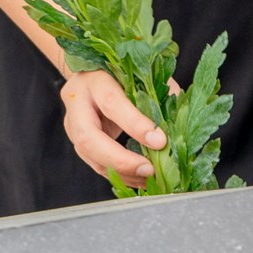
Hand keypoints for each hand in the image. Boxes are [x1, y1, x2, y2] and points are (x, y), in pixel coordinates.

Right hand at [60, 69, 166, 186]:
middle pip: (88, 137)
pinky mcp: (77, 140)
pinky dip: (118, 174)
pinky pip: (95, 162)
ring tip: (148, 179)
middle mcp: (77, 101)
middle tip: (149, 169)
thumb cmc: (122, 72)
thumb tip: (179, 122)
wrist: (92, 72)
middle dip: (120, 159)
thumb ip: (159, 94)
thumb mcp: (141, 75)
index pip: (112, 103)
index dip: (135, 124)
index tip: (160, 141)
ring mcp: (72, 123)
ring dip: (121, 172)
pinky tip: (138, 179)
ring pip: (89, 155)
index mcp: (95, 79)